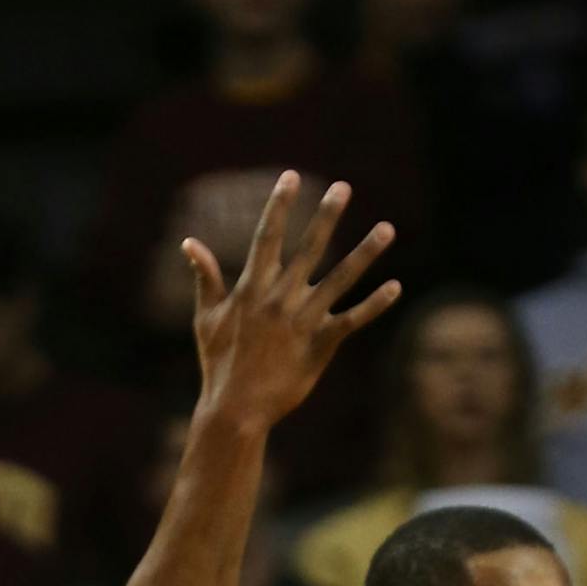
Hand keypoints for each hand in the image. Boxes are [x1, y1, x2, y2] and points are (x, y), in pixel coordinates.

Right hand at [186, 173, 400, 433]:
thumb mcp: (207, 318)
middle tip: (344, 187)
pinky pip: (354, 319)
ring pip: (341, 278)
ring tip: (387, 229)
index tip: (291, 177)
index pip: (268, 236)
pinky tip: (396, 286)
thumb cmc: (219, 363)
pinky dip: (375, 304)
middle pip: (310, 248)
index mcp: (252, 287)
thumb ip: (206, 278)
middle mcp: (280, 297)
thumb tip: (190, 243)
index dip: (279, 205)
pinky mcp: (322, 344)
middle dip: (327, 216)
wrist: (236, 408)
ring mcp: (304, 320)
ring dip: (366, 252)